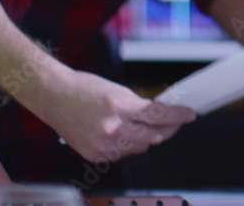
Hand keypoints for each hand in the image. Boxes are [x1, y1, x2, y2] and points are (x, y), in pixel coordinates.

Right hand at [34, 69, 195, 161]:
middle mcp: (112, 128)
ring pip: (140, 148)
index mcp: (119, 106)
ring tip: (147, 127)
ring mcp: (103, 144)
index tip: (189, 115)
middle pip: (153, 136)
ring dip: (149, 138)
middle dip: (169, 129)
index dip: (178, 116)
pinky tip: (126, 135)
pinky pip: (123, 154)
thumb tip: (162, 117)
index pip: (158, 115)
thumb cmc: (85, 89)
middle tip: (176, 123)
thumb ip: (140, 106)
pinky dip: (129, 146)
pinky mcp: (95, 154)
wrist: (54, 97)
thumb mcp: (118, 91)